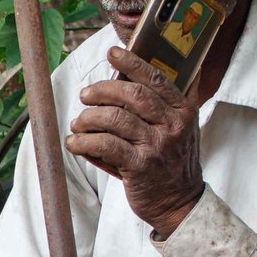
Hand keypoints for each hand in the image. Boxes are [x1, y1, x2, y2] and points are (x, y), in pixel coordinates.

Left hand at [66, 45, 204, 238]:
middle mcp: (173, 124)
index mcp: (183, 109)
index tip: (112, 53)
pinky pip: (105, 145)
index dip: (131, 63)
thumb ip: (157, 106)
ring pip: (114, 118)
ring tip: (78, 123)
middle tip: (85, 95)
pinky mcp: (140, 166)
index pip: (155, 78)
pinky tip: (74, 142)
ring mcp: (158, 145)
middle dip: (102, 91)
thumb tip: (124, 78)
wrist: (180, 203)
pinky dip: (83, 141)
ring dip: (88, 118)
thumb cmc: (170, 162)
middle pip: (131, 95)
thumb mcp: (177, 129)